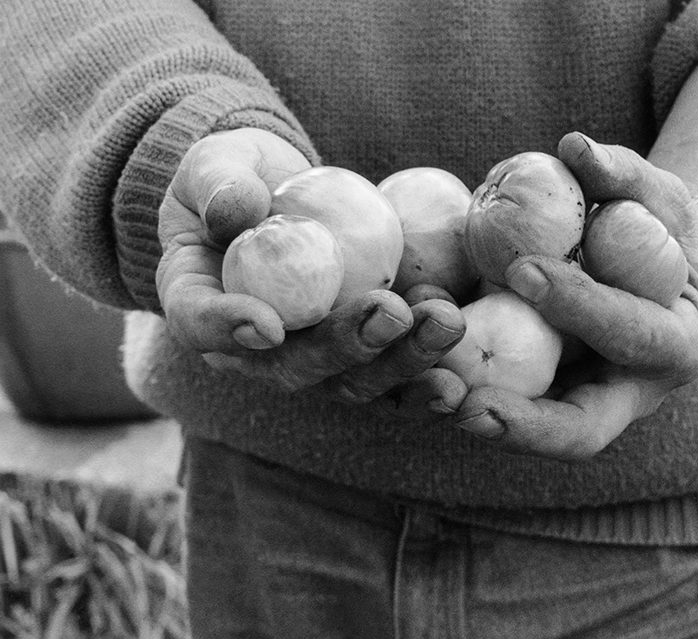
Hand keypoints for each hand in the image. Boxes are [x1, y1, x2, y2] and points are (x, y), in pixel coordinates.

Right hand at [156, 129, 466, 417]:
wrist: (279, 194)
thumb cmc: (234, 178)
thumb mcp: (215, 165)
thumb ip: (220, 184)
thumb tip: (239, 210)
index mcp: (199, 303)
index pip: (200, 324)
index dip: (228, 331)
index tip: (267, 326)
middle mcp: (256, 350)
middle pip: (297, 368)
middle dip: (350, 347)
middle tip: (393, 312)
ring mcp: (316, 358)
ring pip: (356, 381)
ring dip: (405, 362)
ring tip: (447, 325)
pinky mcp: (365, 354)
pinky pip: (397, 378)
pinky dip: (430, 379)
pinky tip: (465, 377)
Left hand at [451, 131, 697, 458]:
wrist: (664, 274)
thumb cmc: (662, 228)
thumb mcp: (658, 196)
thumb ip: (623, 175)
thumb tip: (574, 148)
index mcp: (680, 343)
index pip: (632, 334)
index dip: (581, 306)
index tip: (522, 268)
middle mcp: (638, 393)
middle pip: (585, 431)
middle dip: (529, 425)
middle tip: (469, 405)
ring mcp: (593, 408)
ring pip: (538, 437)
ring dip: (483, 423)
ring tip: (429, 396)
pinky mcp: (555, 405)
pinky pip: (512, 414)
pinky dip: (467, 401)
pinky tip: (421, 380)